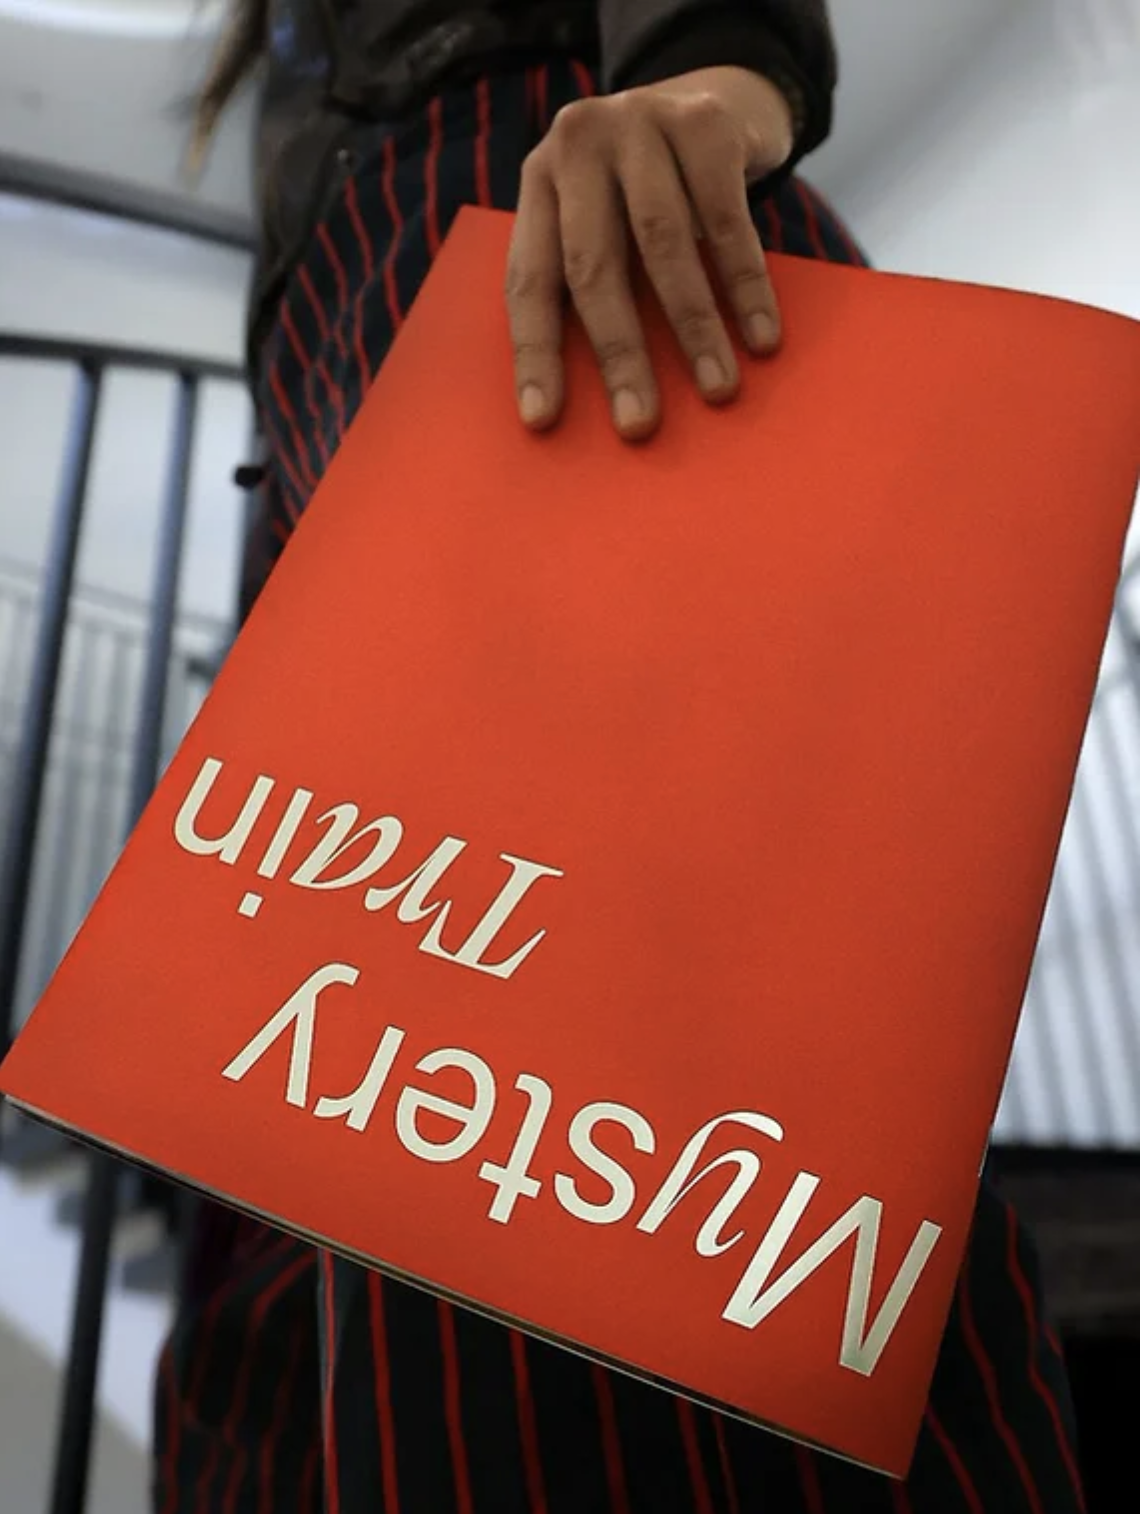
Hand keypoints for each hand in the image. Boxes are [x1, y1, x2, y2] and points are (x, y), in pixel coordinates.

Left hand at [505, 66, 793, 440]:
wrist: (716, 99)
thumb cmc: (649, 191)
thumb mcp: (605, 220)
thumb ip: (594, 278)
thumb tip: (606, 397)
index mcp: (539, 182)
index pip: (531, 279)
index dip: (535, 353)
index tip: (543, 419)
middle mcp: (577, 144)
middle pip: (593, 265)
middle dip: (619, 354)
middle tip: (639, 424)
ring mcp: (639, 123)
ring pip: (662, 243)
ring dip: (693, 328)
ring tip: (716, 389)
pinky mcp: (704, 123)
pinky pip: (726, 221)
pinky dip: (745, 287)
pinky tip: (761, 337)